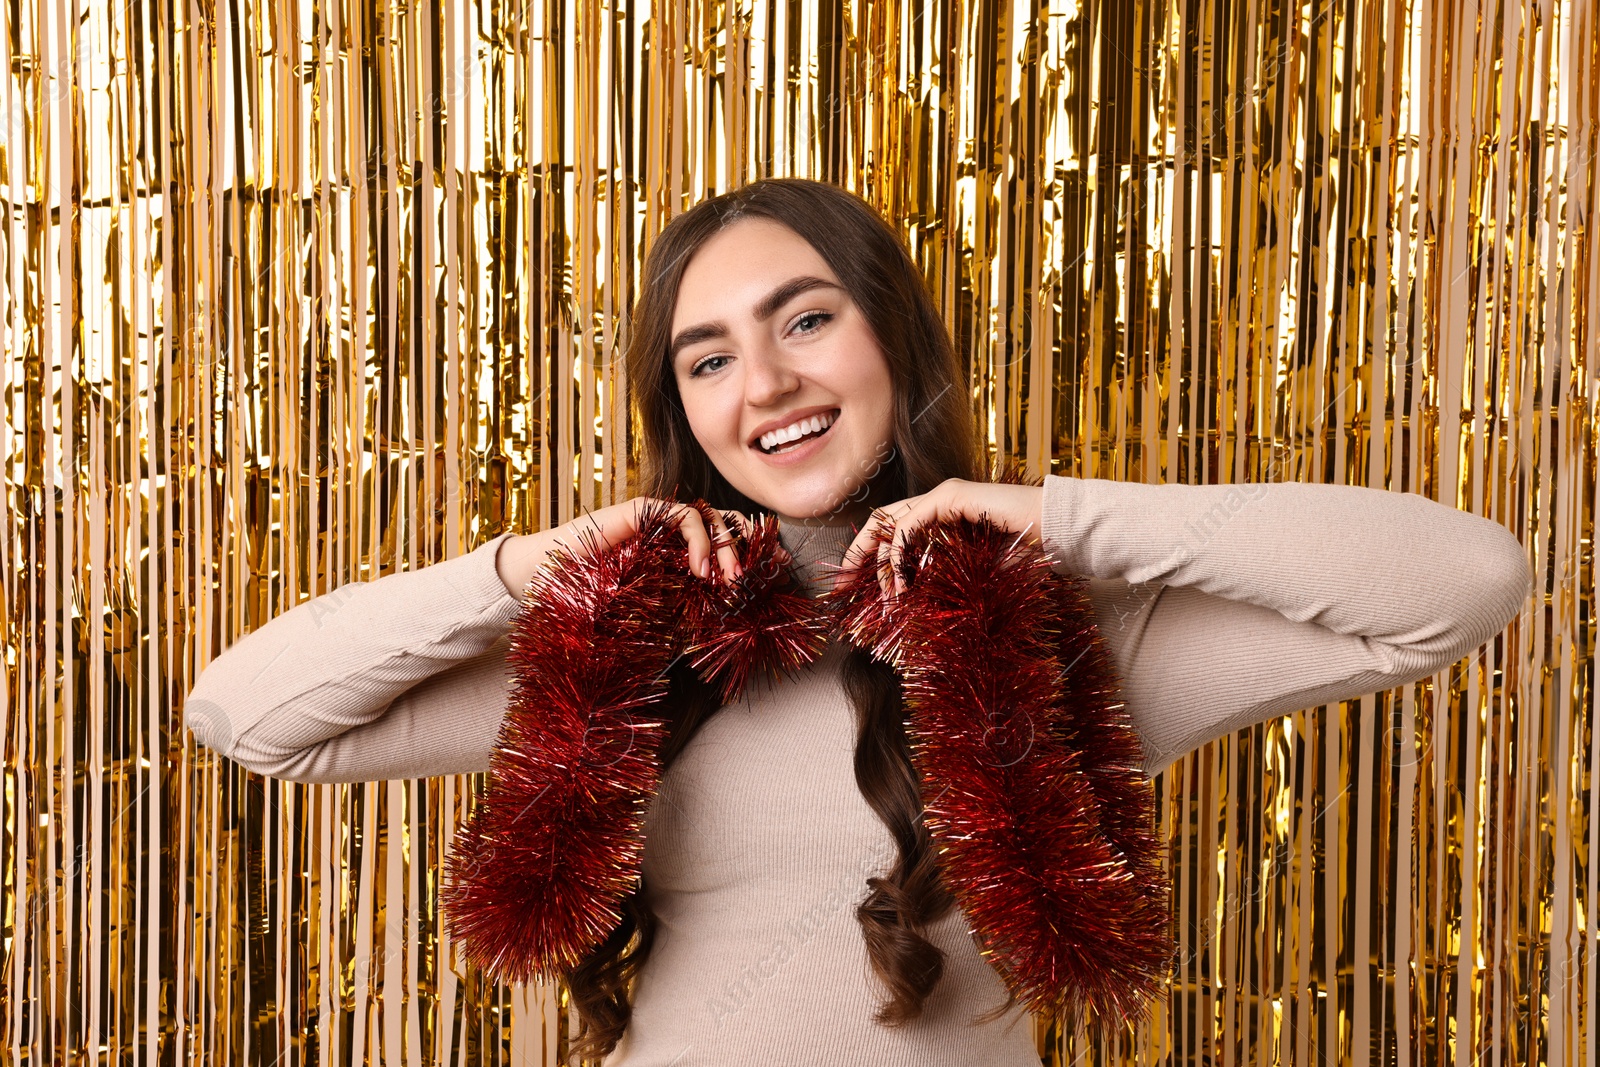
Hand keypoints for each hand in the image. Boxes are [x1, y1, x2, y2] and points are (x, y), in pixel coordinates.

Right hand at [498, 498, 783, 598]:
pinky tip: (699, 569)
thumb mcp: (641, 615)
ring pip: (710, 517)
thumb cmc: (586, 600)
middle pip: (723, 526)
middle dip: (745, 549)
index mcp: (674, 556)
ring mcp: (657, 521)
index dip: (747, 556)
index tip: (767, 579)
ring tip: (729, 577)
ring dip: (726, 545)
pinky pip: (683, 515)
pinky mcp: (641, 511)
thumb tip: (706, 642)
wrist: (540, 578)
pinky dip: (698, 538)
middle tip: (750, 580)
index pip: (721, 546)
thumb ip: (672, 619)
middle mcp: (670, 535)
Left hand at [833, 479, 1043, 596]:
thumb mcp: (977, 572)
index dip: (869, 554)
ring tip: (884, 596)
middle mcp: (938, 499)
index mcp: (942, 514)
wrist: (1061, 533)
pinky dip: (898, 555)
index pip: (892, 528)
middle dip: (857, 553)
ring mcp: (943, 494)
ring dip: (879, 562)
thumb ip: (946, 579)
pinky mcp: (951, 496)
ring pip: (889, 523)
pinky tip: (901, 583)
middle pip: (880, 520)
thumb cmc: (1028, 554)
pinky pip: (909, 525)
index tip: (854, 583)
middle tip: (842, 584)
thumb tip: (917, 606)